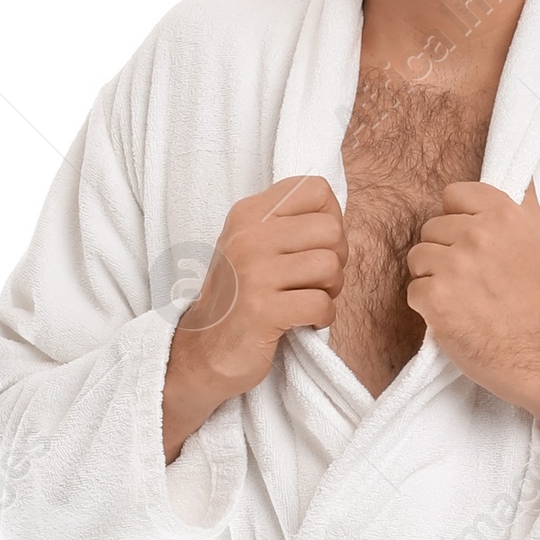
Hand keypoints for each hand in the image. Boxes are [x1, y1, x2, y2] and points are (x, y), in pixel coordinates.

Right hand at [161, 176, 346, 456]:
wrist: (202, 350)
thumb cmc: (239, 298)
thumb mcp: (252, 247)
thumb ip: (286, 224)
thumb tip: (337, 217)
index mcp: (248, 213)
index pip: (316, 189)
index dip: (331, 219)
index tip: (315, 246)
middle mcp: (249, 236)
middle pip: (331, 230)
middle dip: (336, 261)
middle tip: (315, 281)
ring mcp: (254, 272)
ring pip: (330, 267)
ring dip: (330, 291)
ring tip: (307, 300)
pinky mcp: (263, 310)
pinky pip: (322, 304)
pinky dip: (322, 318)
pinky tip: (303, 322)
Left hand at [405, 179, 539, 431]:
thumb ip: (524, 208)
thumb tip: (520, 179)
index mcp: (503, 215)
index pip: (452, 195)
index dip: (456, 219)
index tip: (469, 241)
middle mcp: (477, 235)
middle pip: (431, 228)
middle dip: (444, 252)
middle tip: (468, 279)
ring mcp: (454, 266)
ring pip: (418, 258)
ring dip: (432, 278)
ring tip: (460, 298)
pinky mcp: (436, 299)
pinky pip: (414, 291)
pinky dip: (428, 307)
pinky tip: (453, 316)